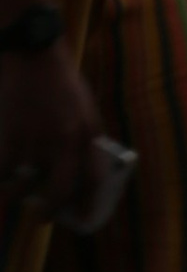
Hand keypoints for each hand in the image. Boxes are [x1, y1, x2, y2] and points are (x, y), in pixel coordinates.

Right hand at [2, 40, 99, 217]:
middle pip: (57, 194)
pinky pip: (1, 175)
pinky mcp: (9, 138)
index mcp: (87, 132)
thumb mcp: (85, 106)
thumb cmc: (60, 81)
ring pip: (21, 190)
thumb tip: (82, 174)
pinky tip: (1, 178)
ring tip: (15, 192)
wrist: (33, 52)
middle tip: (44, 217)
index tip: (83, 219)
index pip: (93, 180)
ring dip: (16, 197)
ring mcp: (34, 141)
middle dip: (49, 213)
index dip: (88, 205)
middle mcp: (64, 140)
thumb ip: (84, 137)